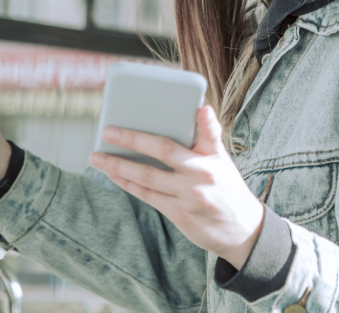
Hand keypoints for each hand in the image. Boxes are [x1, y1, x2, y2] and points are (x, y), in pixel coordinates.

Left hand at [90, 105, 263, 269]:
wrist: (241, 228)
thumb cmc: (225, 186)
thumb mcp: (222, 160)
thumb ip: (205, 138)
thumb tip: (194, 112)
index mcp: (215, 156)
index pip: (211, 133)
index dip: (207, 120)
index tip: (201, 109)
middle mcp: (203, 173)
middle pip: (164, 151)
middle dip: (133, 139)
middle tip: (108, 131)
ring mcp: (190, 195)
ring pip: (148, 176)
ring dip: (119, 166)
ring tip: (97, 157)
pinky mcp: (180, 214)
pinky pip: (148, 195)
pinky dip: (128, 184)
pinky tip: (114, 175)